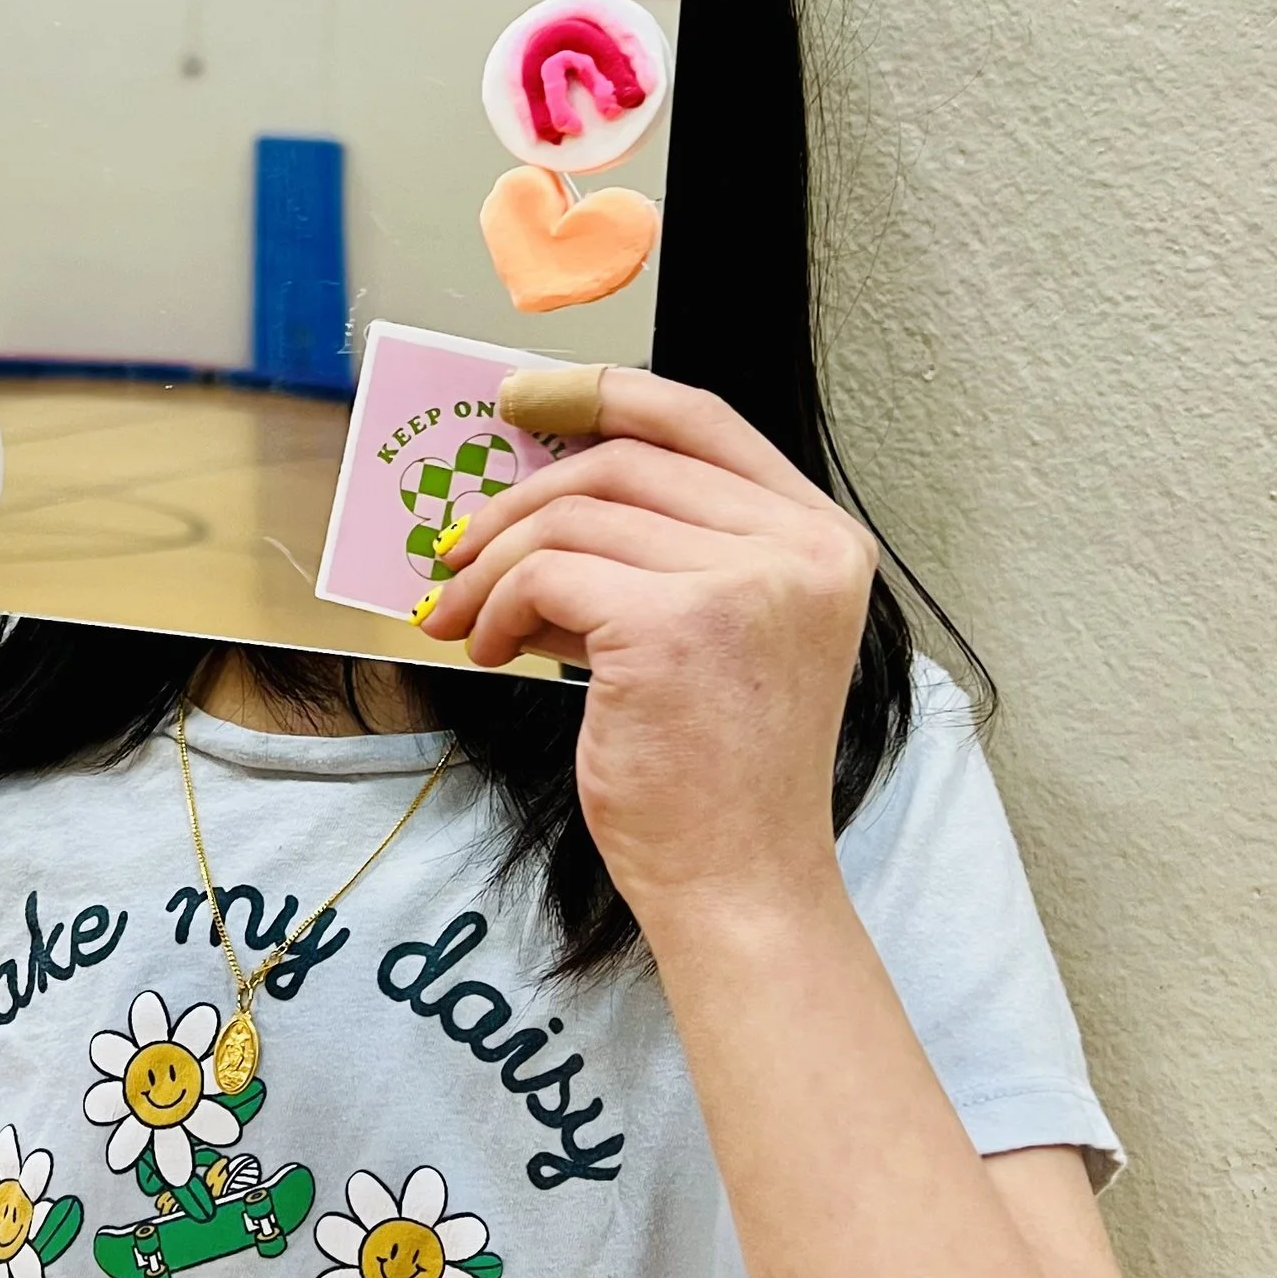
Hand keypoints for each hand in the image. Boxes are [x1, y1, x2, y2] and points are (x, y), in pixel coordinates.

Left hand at [416, 373, 875, 931]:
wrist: (739, 883)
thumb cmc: (717, 774)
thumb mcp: (712, 635)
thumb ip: (656, 555)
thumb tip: (536, 501)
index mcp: (822, 540)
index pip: (699, 421)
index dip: (603, 394)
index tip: (522, 399)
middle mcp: (799, 548)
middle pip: (623, 462)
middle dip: (519, 499)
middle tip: (454, 547)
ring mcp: (744, 582)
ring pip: (574, 518)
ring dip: (495, 565)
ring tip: (466, 618)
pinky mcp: (675, 625)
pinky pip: (546, 573)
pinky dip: (497, 605)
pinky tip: (487, 649)